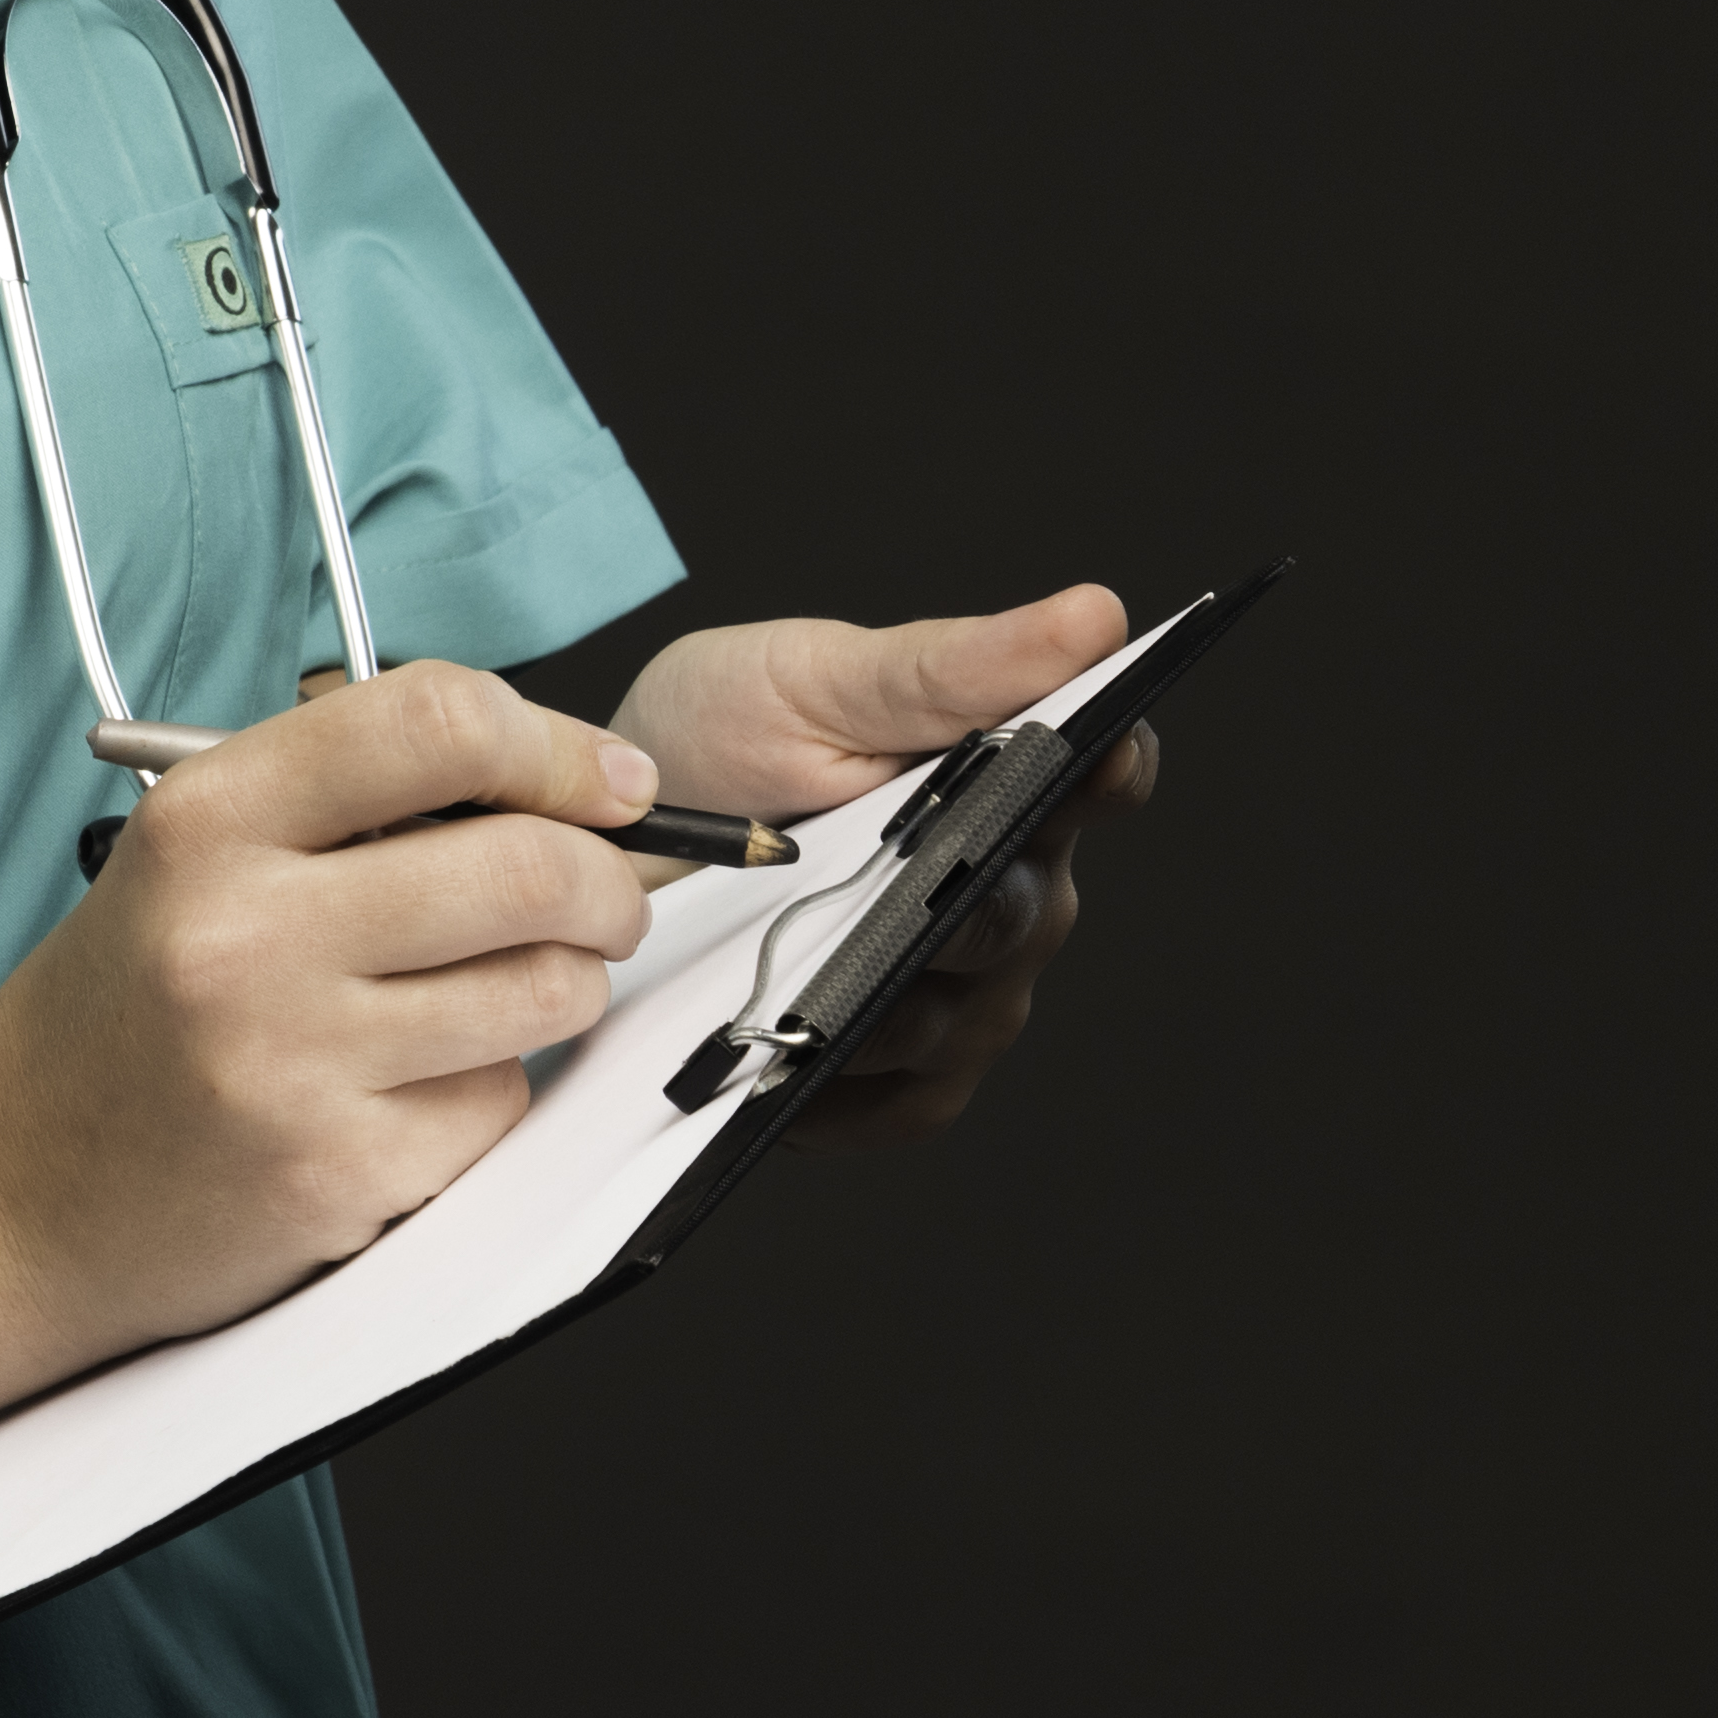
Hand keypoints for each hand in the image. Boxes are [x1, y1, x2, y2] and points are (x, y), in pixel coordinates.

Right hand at [0, 664, 659, 1372]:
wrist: (5, 1195)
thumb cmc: (118, 1016)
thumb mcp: (189, 859)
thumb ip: (347, 799)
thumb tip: (555, 777)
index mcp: (208, 822)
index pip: (438, 724)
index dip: (558, 746)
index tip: (608, 782)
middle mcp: (246, 935)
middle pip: (528, 866)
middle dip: (609, 881)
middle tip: (607, 897)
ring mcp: (296, 1065)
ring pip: (545, 991)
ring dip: (567, 982)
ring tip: (512, 985)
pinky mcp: (342, 1175)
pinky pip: (498, 1102)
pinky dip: (488, 1088)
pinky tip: (412, 1088)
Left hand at [603, 584, 1158, 1150]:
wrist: (607, 843)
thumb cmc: (720, 741)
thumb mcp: (816, 678)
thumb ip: (951, 665)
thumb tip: (1093, 615)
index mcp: (1006, 777)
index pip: (1102, 774)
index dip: (1111, 769)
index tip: (1094, 755)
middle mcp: (1008, 887)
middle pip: (1031, 913)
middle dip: (965, 903)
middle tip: (892, 892)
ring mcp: (966, 989)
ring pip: (971, 1015)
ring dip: (892, 1001)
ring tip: (804, 986)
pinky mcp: (909, 1075)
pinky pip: (915, 1103)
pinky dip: (854, 1092)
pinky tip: (789, 1065)